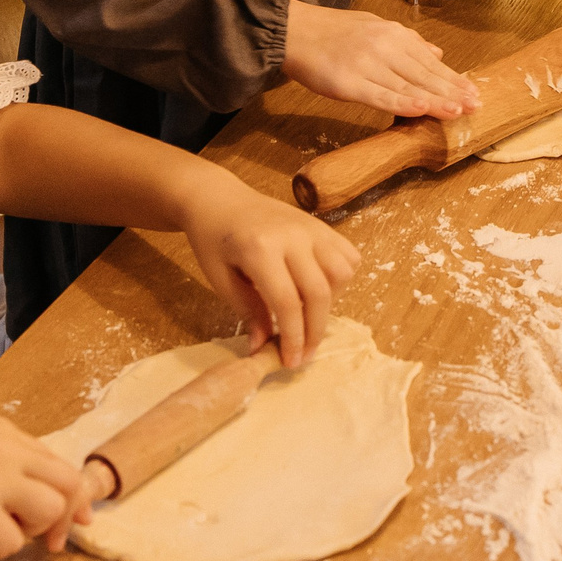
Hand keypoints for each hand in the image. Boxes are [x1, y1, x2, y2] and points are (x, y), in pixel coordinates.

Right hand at [0, 418, 91, 556]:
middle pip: (69, 483)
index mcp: (3, 432)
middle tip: (49, 544)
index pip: (59, 462)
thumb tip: (32, 500)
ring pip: (49, 511)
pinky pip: (12, 542)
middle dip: (66, 518)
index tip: (77, 520)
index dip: (73, 496)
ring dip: (28, 532)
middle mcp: (5, 448)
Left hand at [174, 168, 360, 367]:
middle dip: (314, 332)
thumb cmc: (213, 241)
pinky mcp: (321, 224)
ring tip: (307, 312)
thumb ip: (247, 311)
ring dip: (330, 302)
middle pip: (318, 294)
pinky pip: (348, 256)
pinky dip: (341, 278)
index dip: (292, 338)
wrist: (219, 199)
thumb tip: (264, 347)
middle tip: (304, 354)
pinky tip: (319, 287)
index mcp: (260, 249)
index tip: (290, 362)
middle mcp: (292, 236)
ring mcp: (311, 227)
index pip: (287, 303)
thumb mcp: (220, 279)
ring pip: (341, 274)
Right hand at [283, 0, 480, 119]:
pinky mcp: (348, 82)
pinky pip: (380, 95)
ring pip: (407, 85)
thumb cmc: (332, 31)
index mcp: (392, 34)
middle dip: (452, 91)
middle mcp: (384, 47)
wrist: (293, 31)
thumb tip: (437, 51)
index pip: (429, 61)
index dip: (452, 78)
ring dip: (435, 99)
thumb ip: (406, 41)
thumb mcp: (373, 25)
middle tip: (475, 105)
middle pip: (424, 73)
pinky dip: (403, 102)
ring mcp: (367, 64)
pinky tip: (422, 109)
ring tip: (457, 111)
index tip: (473, 91)